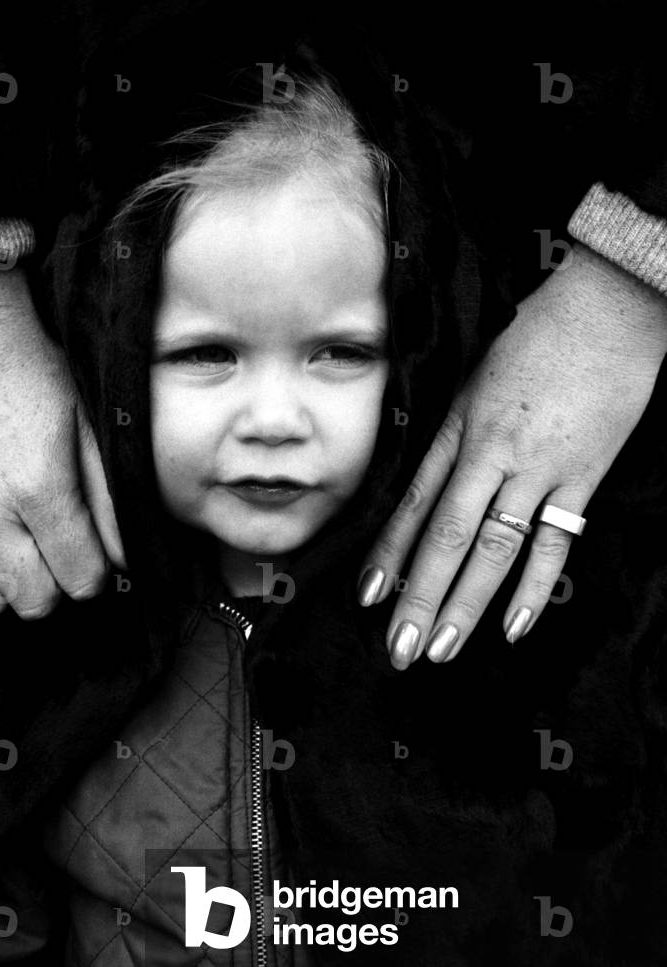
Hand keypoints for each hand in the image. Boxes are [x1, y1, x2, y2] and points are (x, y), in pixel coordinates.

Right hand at [0, 267, 125, 617]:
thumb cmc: (35, 373)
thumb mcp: (88, 428)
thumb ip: (109, 498)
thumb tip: (124, 556)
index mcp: (39, 487)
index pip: (82, 578)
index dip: (98, 572)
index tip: (98, 551)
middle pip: (35, 600)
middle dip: (59, 583)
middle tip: (65, 551)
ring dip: (16, 580)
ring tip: (29, 544)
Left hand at [358, 242, 666, 668]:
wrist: (608, 307)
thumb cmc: (536, 338)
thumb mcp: (476, 382)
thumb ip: (454, 437)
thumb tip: (428, 490)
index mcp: (459, 430)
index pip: (412, 505)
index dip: (388, 555)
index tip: (367, 598)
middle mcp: (490, 456)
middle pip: (446, 539)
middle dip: (419, 599)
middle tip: (399, 651)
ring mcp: (538, 471)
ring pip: (495, 550)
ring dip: (465, 604)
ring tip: (442, 649)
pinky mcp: (583, 479)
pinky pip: (556, 544)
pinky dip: (536, 587)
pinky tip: (515, 626)